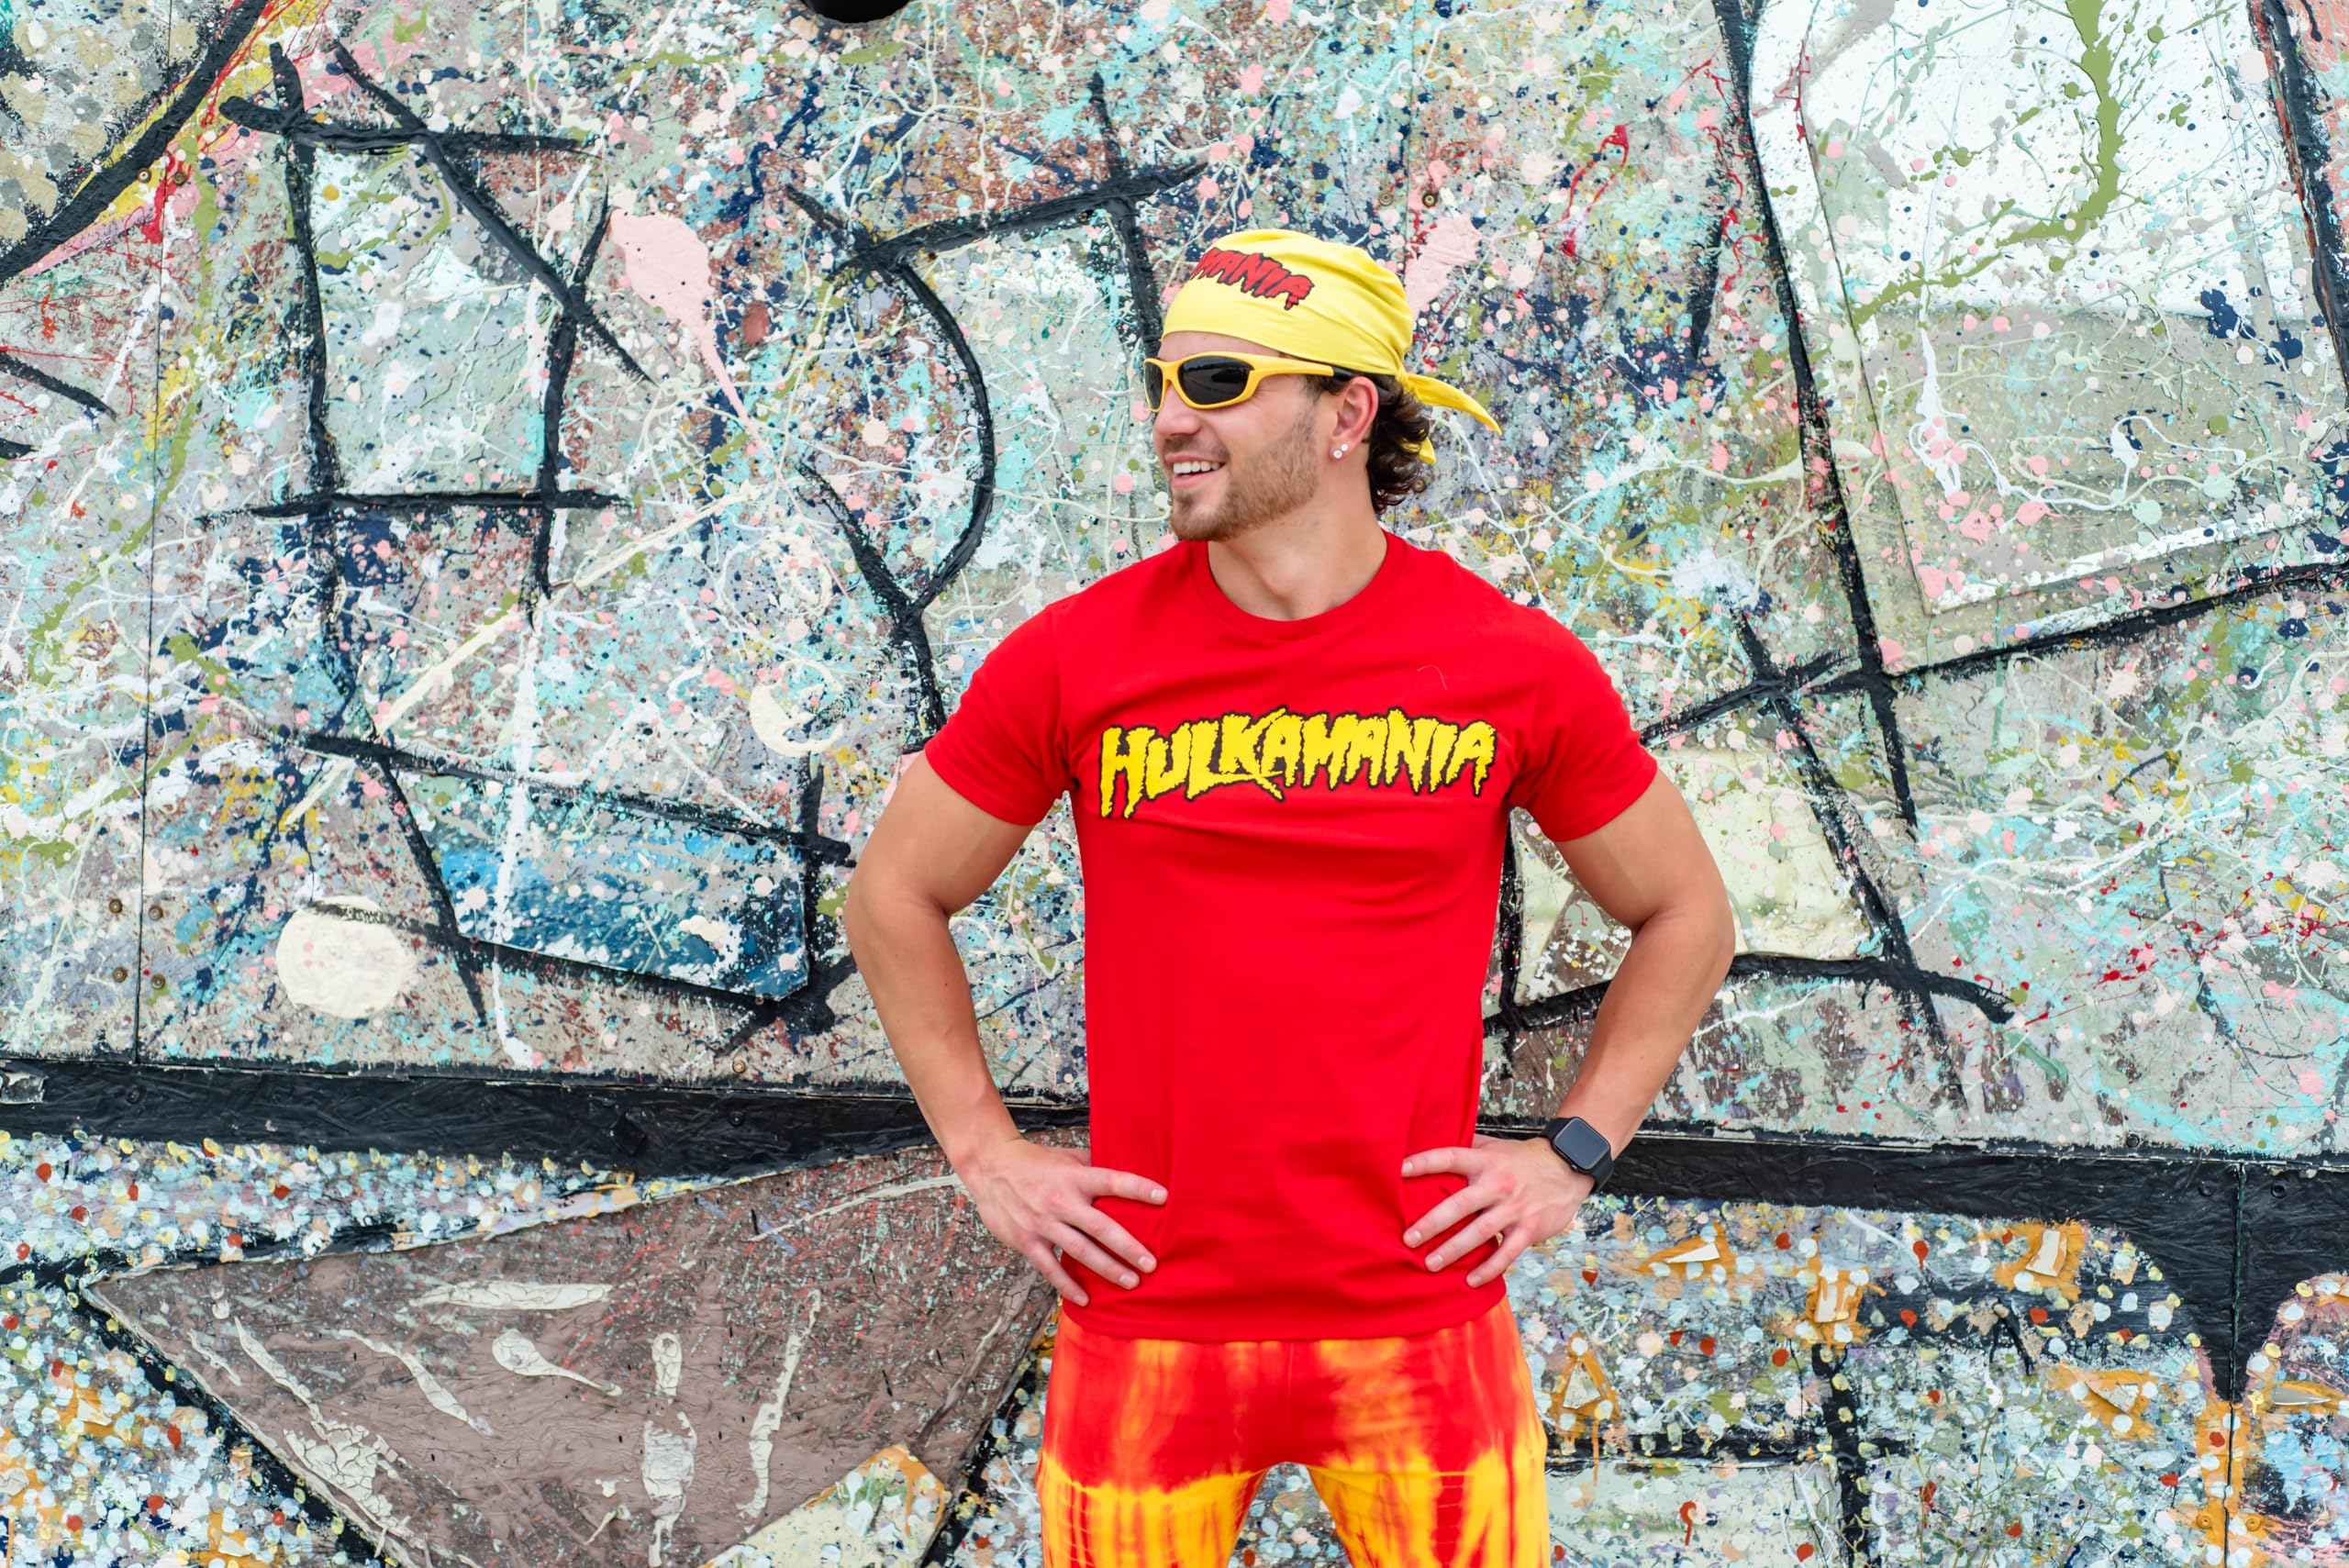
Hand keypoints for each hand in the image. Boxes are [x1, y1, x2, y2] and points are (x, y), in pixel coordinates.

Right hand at [959, 1135, 1165, 1305]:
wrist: (990, 1166)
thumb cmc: (1035, 1162)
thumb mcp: (1067, 1157)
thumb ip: (1095, 1166)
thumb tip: (1128, 1171)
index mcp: (1075, 1177)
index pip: (1112, 1181)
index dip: (1138, 1188)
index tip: (1164, 1197)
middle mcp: (1062, 1201)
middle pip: (1101, 1227)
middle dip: (1128, 1247)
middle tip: (1151, 1264)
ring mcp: (1043, 1223)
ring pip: (1081, 1251)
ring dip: (1107, 1269)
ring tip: (1130, 1282)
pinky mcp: (1027, 1241)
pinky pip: (1051, 1268)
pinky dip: (1068, 1286)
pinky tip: (1085, 1299)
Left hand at [1401, 1133, 1594, 1287]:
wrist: (1568, 1168)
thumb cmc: (1523, 1158)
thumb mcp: (1495, 1145)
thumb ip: (1467, 1145)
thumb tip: (1434, 1137)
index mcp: (1485, 1161)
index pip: (1450, 1158)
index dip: (1425, 1162)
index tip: (1399, 1171)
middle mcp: (1497, 1184)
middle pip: (1460, 1204)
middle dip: (1433, 1223)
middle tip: (1409, 1238)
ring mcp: (1514, 1207)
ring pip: (1480, 1232)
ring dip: (1454, 1250)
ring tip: (1431, 1264)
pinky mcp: (1529, 1228)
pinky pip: (1507, 1253)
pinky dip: (1489, 1268)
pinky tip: (1471, 1280)